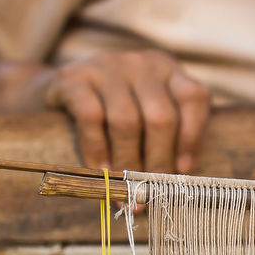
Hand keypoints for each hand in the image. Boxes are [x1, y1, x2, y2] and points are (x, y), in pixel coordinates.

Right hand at [36, 51, 210, 172]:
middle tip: (151, 190)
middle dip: (158, 159)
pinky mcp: (74, 77)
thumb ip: (164, 139)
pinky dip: (97, 149)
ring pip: (126, 120)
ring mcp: (108, 66)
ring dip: (127, 160)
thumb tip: (169, 189)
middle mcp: (142, 64)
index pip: (194, 98)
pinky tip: (101, 169)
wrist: (61, 90)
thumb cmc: (115, 112)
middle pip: (160, 116)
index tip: (183, 170)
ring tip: (126, 186)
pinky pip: (91, 117)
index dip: (192, 137)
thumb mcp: (146, 114)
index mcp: (169, 70)